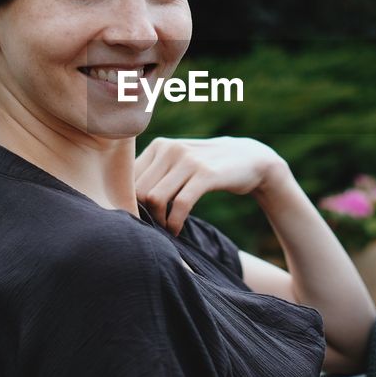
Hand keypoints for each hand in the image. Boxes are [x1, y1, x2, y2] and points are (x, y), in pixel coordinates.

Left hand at [134, 136, 287, 235]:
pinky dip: (175, 223)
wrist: (249, 159)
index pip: (130, 179)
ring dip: (158, 221)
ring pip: (156, 198)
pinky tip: (177, 230)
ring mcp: (189, 161)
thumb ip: (156, 174)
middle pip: (139, 190)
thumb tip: (125, 201)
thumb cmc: (208, 167)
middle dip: (144, 214)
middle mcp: (171, 149)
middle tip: (153, 227)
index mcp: (160, 146)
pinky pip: (180, 205)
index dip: (131, 202)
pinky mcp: (206, 175)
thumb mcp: (180, 162)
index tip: (141, 217)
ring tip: (166, 229)